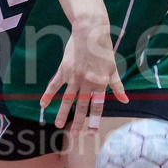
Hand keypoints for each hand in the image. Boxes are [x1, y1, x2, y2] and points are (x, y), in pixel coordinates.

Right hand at [40, 17, 127, 134]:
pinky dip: (48, 94)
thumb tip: (125, 100)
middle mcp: (87, 82)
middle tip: (74, 135)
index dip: (94, 120)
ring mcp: (74, 77)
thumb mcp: (113, 68)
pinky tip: (42, 104)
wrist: (91, 31)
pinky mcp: (64, 70)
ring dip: (62, 113)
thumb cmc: (104, 49)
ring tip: (57, 125)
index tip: (91, 133)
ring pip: (67, 99)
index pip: (97, 106)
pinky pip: (55, 85)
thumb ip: (117, 86)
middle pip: (81, 106)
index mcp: (100, 83)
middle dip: (78, 122)